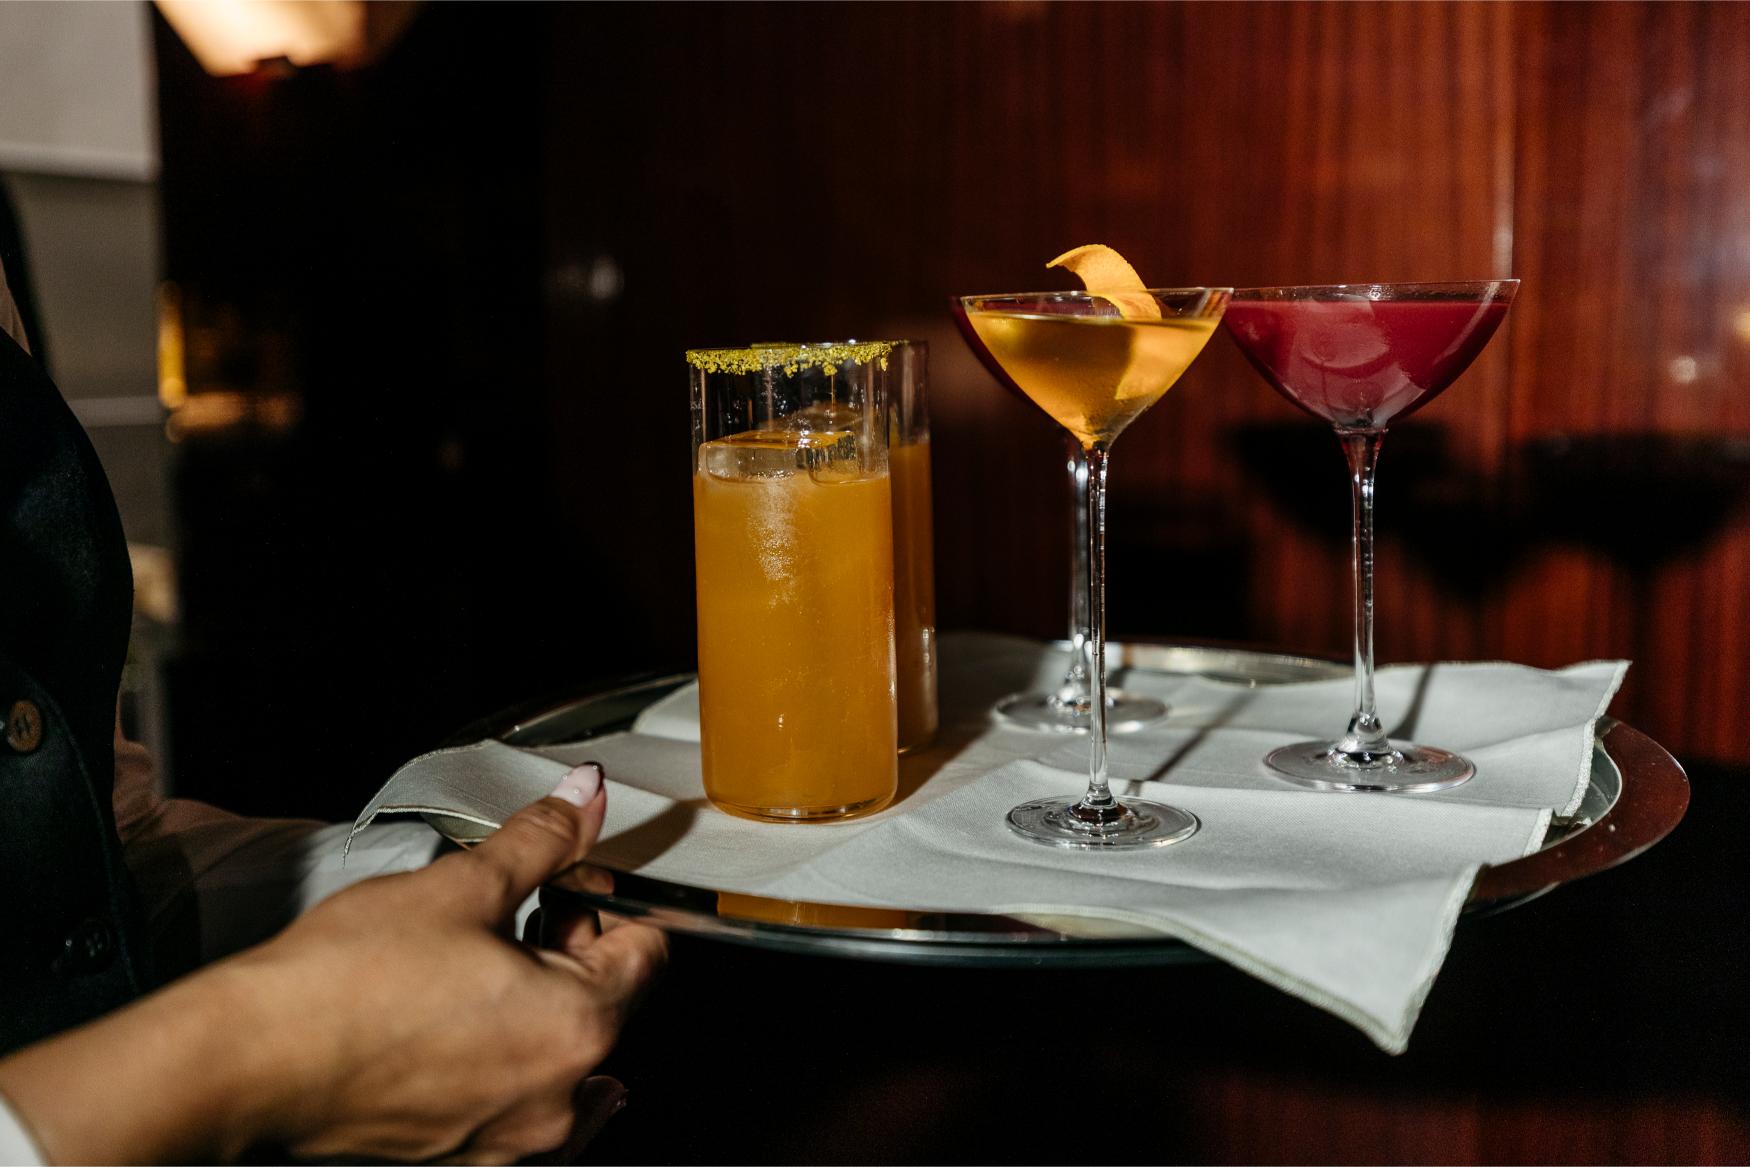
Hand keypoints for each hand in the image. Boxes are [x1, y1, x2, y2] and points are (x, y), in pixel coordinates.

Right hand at [0, 763, 665, 1164]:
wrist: (246, 1064)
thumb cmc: (344, 982)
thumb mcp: (459, 886)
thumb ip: (540, 841)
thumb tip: (587, 794)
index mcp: (578, 1028)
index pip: (644, 953)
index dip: (606, 903)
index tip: (567, 881)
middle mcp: (556, 1102)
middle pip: (605, 1010)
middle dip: (571, 955)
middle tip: (512, 917)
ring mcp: (508, 1145)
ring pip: (560, 1065)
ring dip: (537, 1013)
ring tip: (476, 972)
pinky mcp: (459, 1166)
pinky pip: (516, 1117)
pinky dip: (504, 1072)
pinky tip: (462, 1037)